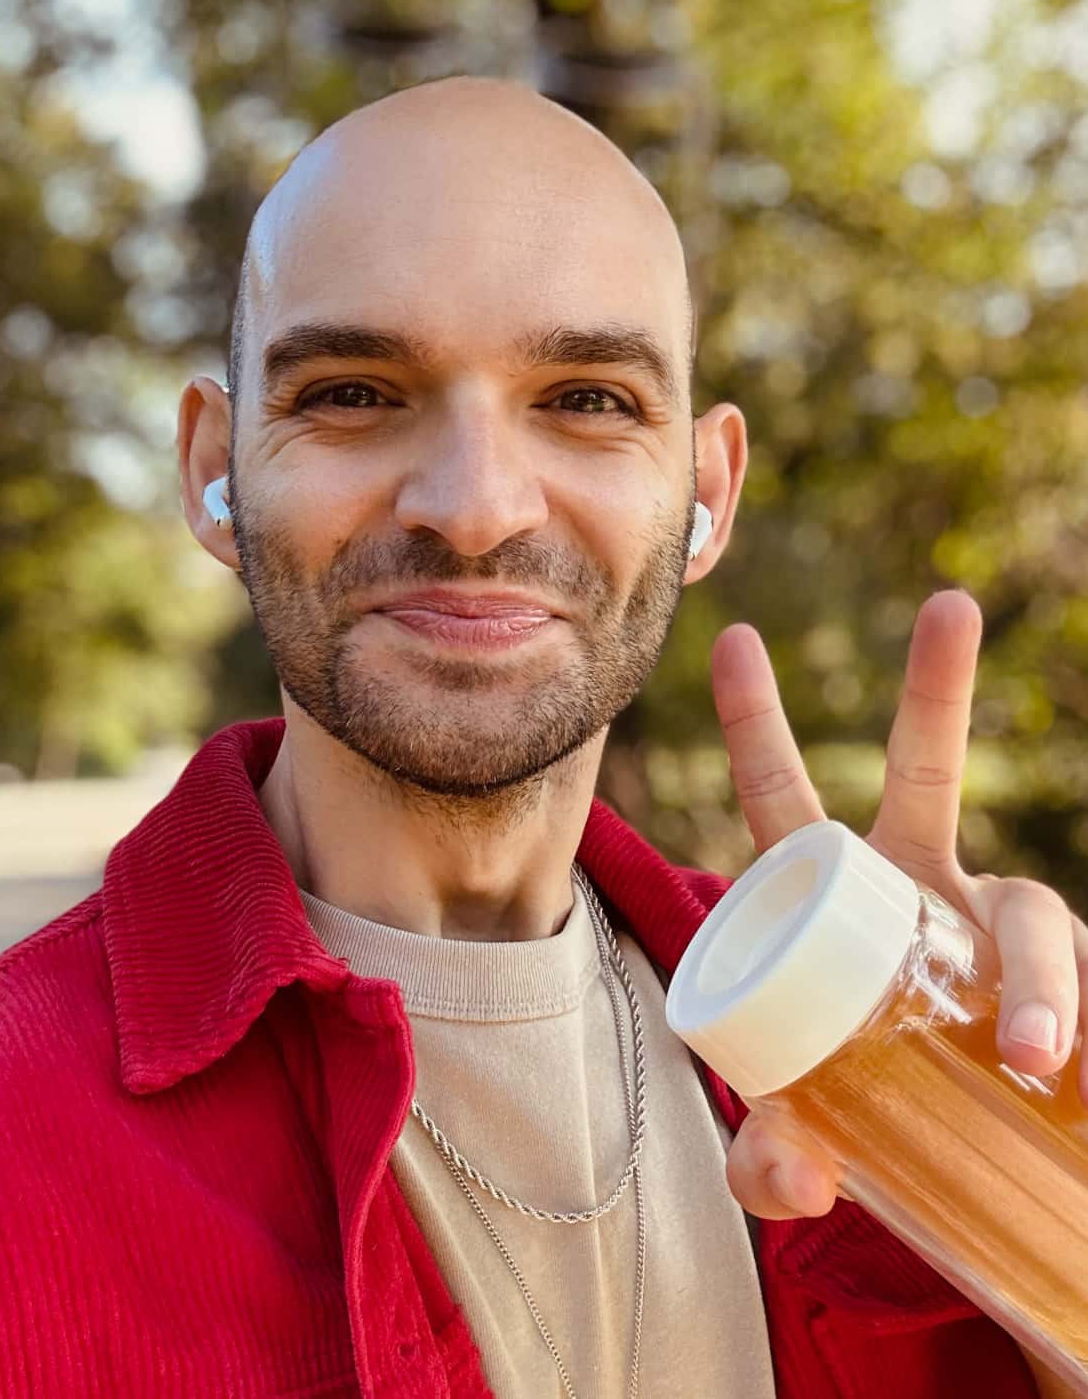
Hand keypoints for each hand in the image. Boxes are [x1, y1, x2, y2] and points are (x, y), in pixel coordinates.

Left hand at [711, 589, 1086, 1221]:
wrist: (973, 1169)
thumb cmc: (872, 1118)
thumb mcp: (809, 1143)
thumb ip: (774, 1162)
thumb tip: (781, 1176)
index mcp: (836, 901)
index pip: (786, 803)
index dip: (755, 725)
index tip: (730, 639)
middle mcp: (923, 891)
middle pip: (928, 777)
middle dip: (937, 690)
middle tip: (950, 606)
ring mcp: (1002, 933)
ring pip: (1035, 914)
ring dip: (1043, 977)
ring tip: (1039, 1049)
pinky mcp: (1071, 991)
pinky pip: (1087, 992)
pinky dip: (1086, 1020)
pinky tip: (1082, 1075)